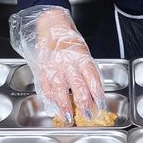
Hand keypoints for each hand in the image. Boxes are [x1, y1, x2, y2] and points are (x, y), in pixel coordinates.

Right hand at [10, 6, 104, 125]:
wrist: (50, 26)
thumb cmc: (69, 40)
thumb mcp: (83, 52)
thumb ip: (87, 70)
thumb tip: (93, 91)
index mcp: (81, 56)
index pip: (92, 77)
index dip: (97, 92)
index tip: (100, 104)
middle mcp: (67, 62)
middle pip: (77, 85)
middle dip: (83, 102)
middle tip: (87, 115)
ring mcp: (53, 66)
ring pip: (59, 89)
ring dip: (64, 105)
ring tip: (68, 117)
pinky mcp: (42, 69)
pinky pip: (45, 86)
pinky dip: (49, 98)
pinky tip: (53, 107)